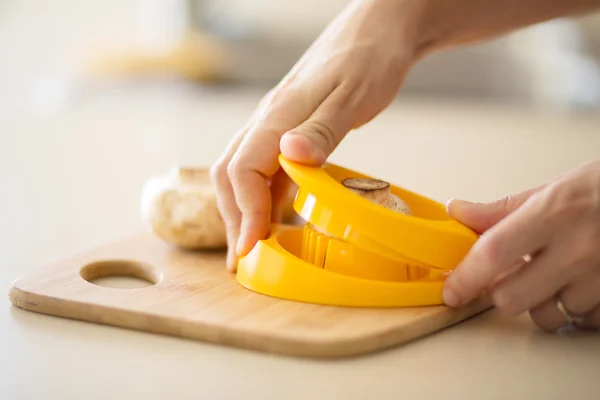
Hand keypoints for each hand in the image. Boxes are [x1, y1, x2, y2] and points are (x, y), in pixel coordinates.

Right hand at [210, 0, 427, 270]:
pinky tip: (275, 215)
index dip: (244, 212)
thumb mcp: (352, 95)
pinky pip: (267, 167)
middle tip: (243, 258)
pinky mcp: (291, 130)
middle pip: (231, 174)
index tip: (251, 246)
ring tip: (252, 246)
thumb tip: (289, 156)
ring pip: (244, 172)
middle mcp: (269, 121)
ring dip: (244, 210)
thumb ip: (321, 129)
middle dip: (233, 218)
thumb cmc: (369, 57)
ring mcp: (277, 125)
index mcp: (278, 115)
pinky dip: (264, 196)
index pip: (242, 169)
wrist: (380, 28)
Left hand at [443, 159, 599, 330]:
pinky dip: (577, 310)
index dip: (465, 277)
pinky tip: (582, 285)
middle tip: (512, 275)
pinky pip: (583, 322)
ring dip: (541, 303)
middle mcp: (579, 249)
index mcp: (554, 214)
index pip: (493, 254)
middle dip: (503, 291)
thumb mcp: (556, 188)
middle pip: (512, 298)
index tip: (452, 290)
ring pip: (547, 316)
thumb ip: (504, 209)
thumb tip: (460, 213)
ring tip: (555, 277)